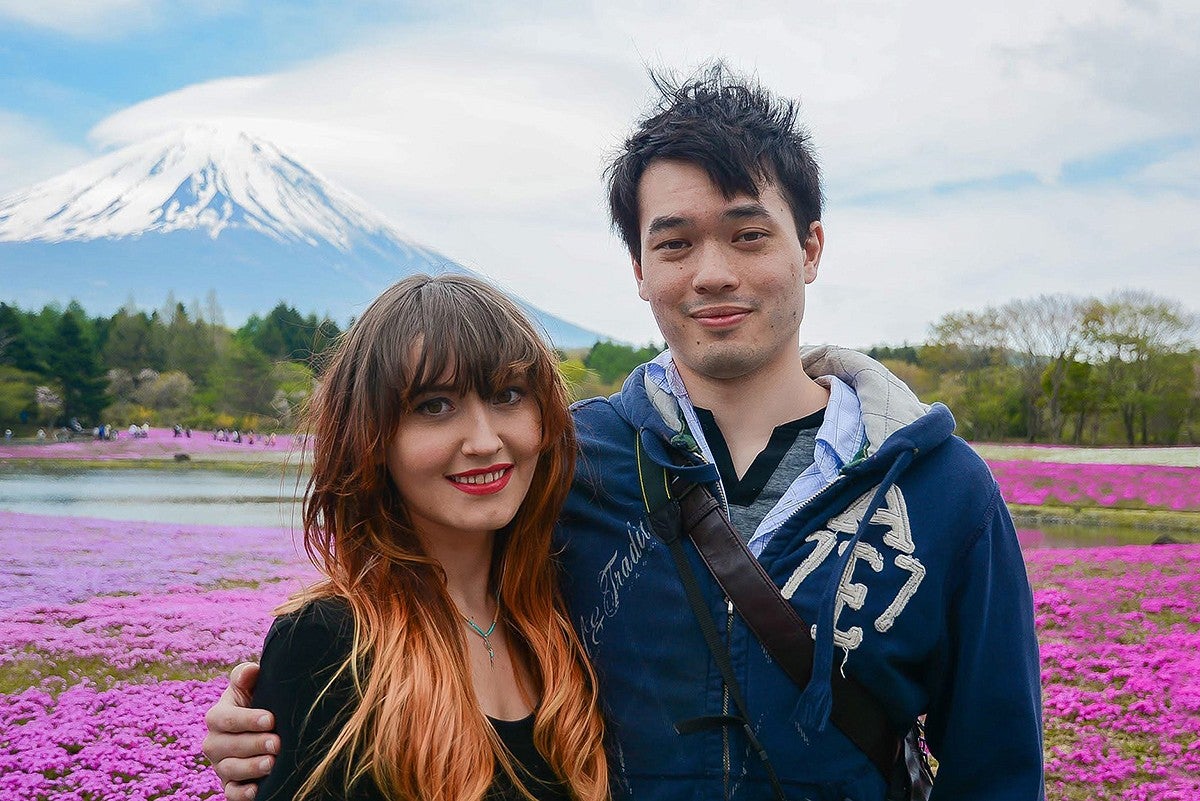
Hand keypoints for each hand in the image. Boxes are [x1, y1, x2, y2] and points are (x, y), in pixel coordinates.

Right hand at [202, 662, 279, 800]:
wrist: (266, 725)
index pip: (225, 719)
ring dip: (251, 768)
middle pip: (227, 746)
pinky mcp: (230, 784)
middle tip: (277, 743)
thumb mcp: (252, 685)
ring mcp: (221, 765)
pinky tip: (257, 790)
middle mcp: (214, 742)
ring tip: (272, 763)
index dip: (247, 720)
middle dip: (254, 744)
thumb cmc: (259, 700)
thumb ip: (246, 675)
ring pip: (229, 769)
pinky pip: (230, 793)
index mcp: (217, 716)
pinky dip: (241, 794)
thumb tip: (249, 673)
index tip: (271, 719)